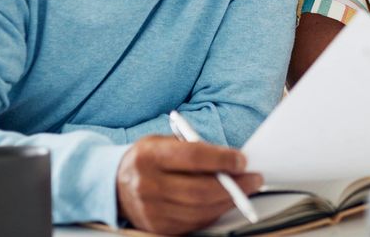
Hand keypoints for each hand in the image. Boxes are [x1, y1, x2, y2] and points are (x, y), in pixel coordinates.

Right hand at [115, 136, 261, 234]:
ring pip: (201, 209)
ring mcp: (151, 210)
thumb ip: (194, 149)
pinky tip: (223, 202)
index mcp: (149, 156)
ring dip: (229, 200)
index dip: (222, 159)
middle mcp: (147, 185)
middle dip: (234, 185)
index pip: (193, 157)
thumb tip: (232, 160)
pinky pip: (195, 223)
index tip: (242, 160)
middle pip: (200, 189)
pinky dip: (214, 212)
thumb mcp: (164, 142)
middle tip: (253, 179)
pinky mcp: (158, 228)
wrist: (115, 184)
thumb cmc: (148, 159)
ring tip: (244, 190)